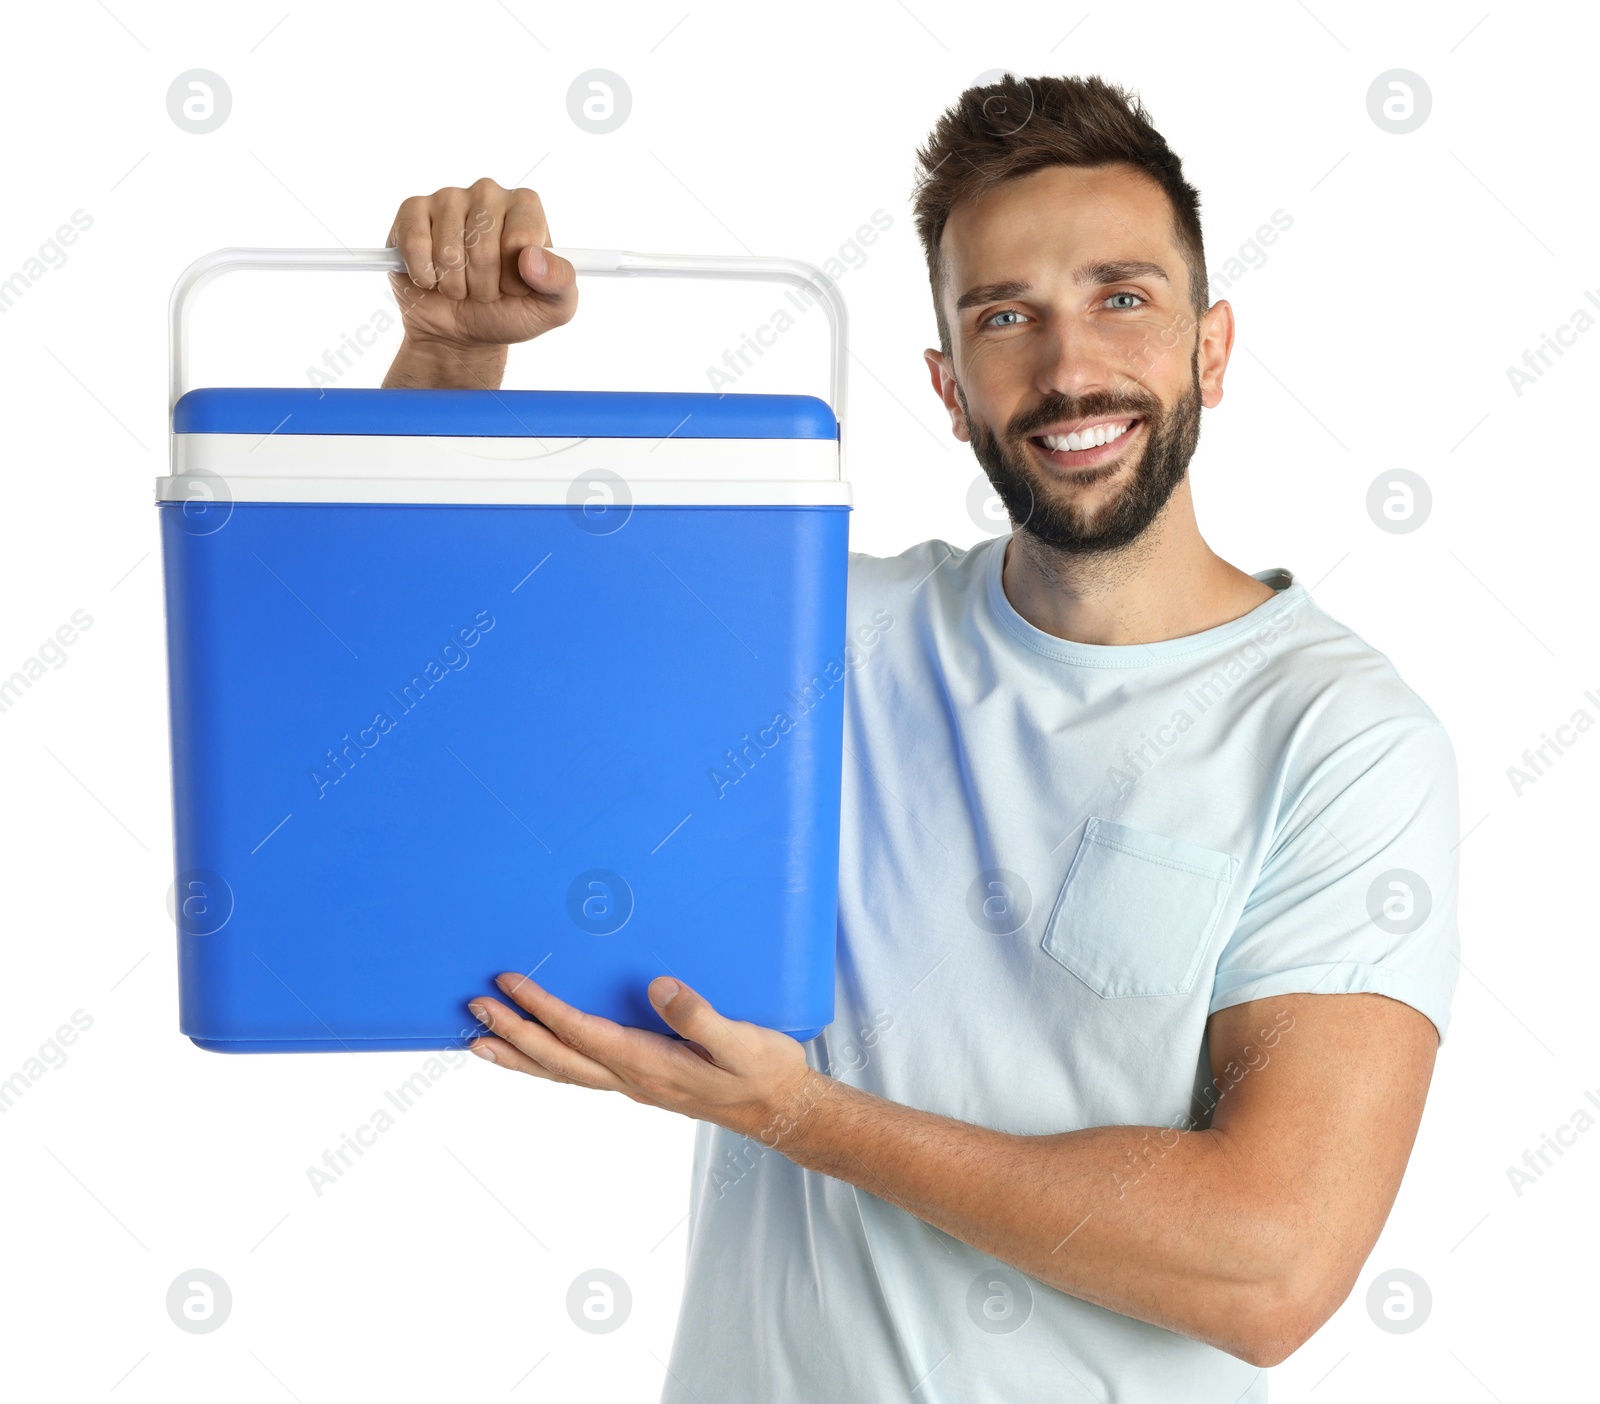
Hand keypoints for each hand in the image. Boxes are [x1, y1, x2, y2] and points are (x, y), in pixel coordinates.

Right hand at [382, 178, 576, 387]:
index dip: (515, 279)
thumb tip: (532, 259)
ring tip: (460, 286)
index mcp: (526, 206)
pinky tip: (431, 278)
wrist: (461, 331)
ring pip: (449, 252)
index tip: (514, 287)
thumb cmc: (508, 311)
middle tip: (484, 291)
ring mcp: (449, 198)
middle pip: (483, 248)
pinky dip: (424, 275)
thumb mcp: (552, 308)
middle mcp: (488, 193)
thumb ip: (560, 283)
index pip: (520, 241)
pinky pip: (415, 244)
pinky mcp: (413, 211)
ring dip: (454, 285)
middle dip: (484, 286)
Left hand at [467, 973, 822, 1142]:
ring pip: (563, 1071)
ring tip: (480, 1042)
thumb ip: (701, 1017)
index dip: (544, 1009)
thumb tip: (658, 987)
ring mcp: (633, 1083)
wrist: (779, 1108)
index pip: (583, 1033)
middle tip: (475, 1008)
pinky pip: (580, 1072)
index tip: (512, 984)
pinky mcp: (640, 1079)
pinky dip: (547, 1063)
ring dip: (520, 1054)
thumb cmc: (764, 1072)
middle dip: (514, 1032)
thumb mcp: (742, 1042)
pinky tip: (535, 1053)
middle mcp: (632, 1078)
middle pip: (559, 1057)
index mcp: (650, 1064)